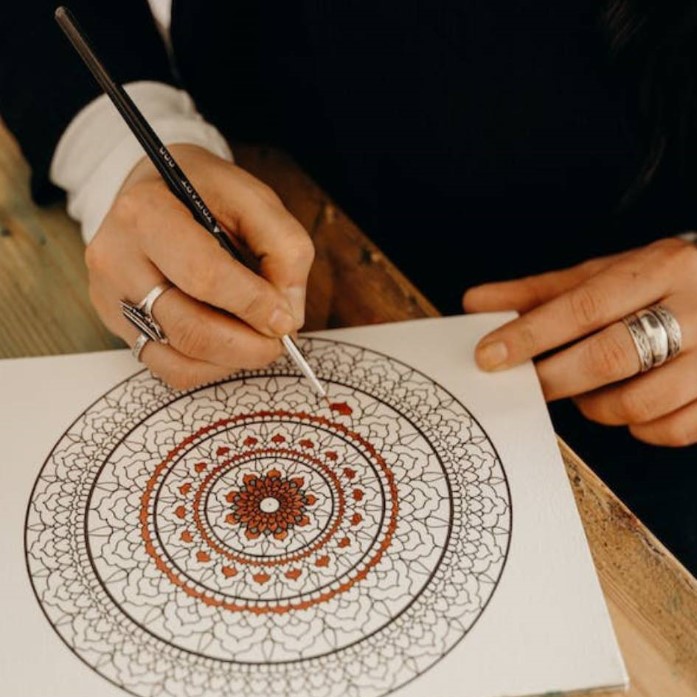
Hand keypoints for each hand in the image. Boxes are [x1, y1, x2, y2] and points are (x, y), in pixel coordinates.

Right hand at [85, 144, 313, 389]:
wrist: (157, 192)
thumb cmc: (207, 194)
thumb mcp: (255, 200)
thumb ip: (285, 250)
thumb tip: (287, 316)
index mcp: (147, 212)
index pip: (204, 276)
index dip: (253, 305)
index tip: (286, 319)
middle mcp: (116, 258)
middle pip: (189, 328)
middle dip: (248, 345)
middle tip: (279, 340)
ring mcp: (111, 297)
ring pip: (179, 359)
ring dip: (233, 360)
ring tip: (258, 341)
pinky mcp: (117, 325)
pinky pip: (169, 369)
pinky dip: (210, 369)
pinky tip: (229, 347)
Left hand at [462, 237, 696, 445]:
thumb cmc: (661, 286)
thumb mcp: (605, 276)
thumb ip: (540, 293)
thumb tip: (476, 304)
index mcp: (661, 268)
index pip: (583, 305)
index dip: (530, 335)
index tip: (488, 355)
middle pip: (612, 356)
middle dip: (556, 378)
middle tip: (530, 384)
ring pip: (640, 402)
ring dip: (596, 406)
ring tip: (586, 391)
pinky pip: (671, 430)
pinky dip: (638, 427)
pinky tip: (629, 407)